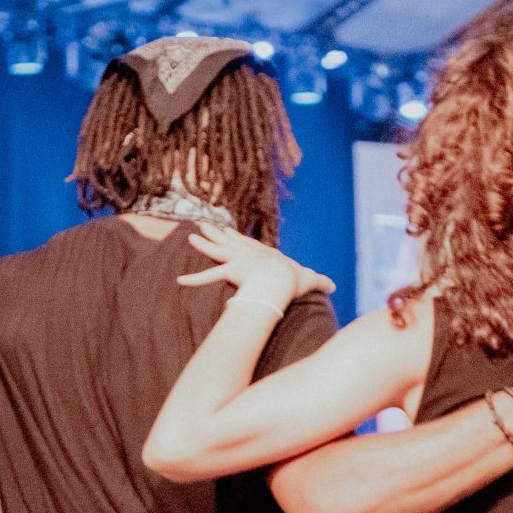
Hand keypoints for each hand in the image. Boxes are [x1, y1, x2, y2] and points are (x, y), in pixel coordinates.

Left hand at [178, 227, 334, 311]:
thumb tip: (333, 286)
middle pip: (229, 241)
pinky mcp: (230, 270)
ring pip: (216, 251)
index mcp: (263, 253)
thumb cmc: (295, 280)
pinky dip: (193, 279)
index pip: (247, 242)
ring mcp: (237, 260)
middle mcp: (248, 252)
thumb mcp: (310, 279)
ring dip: (202, 244)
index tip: (229, 230)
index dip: (237, 237)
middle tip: (203, 225)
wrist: (285, 280)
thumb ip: (319, 282)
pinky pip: (208, 276)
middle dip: (216, 233)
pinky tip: (179, 280)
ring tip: (190, 236)